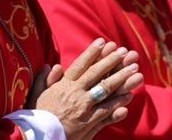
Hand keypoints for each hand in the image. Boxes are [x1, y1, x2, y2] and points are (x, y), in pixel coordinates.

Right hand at [28, 38, 143, 139]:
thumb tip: (53, 65)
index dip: (92, 52)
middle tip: (125, 51)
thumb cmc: (37, 117)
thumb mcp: (36, 95)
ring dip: (122, 78)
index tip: (103, 41)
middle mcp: (75, 94)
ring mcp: (83, 108)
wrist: (37, 138)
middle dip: (112, 61)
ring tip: (135, 69)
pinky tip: (129, 95)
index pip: (80, 65)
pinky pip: (106, 110)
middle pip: (96, 74)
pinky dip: (118, 103)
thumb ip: (45, 80)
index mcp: (63, 86)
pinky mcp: (88, 123)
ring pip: (105, 89)